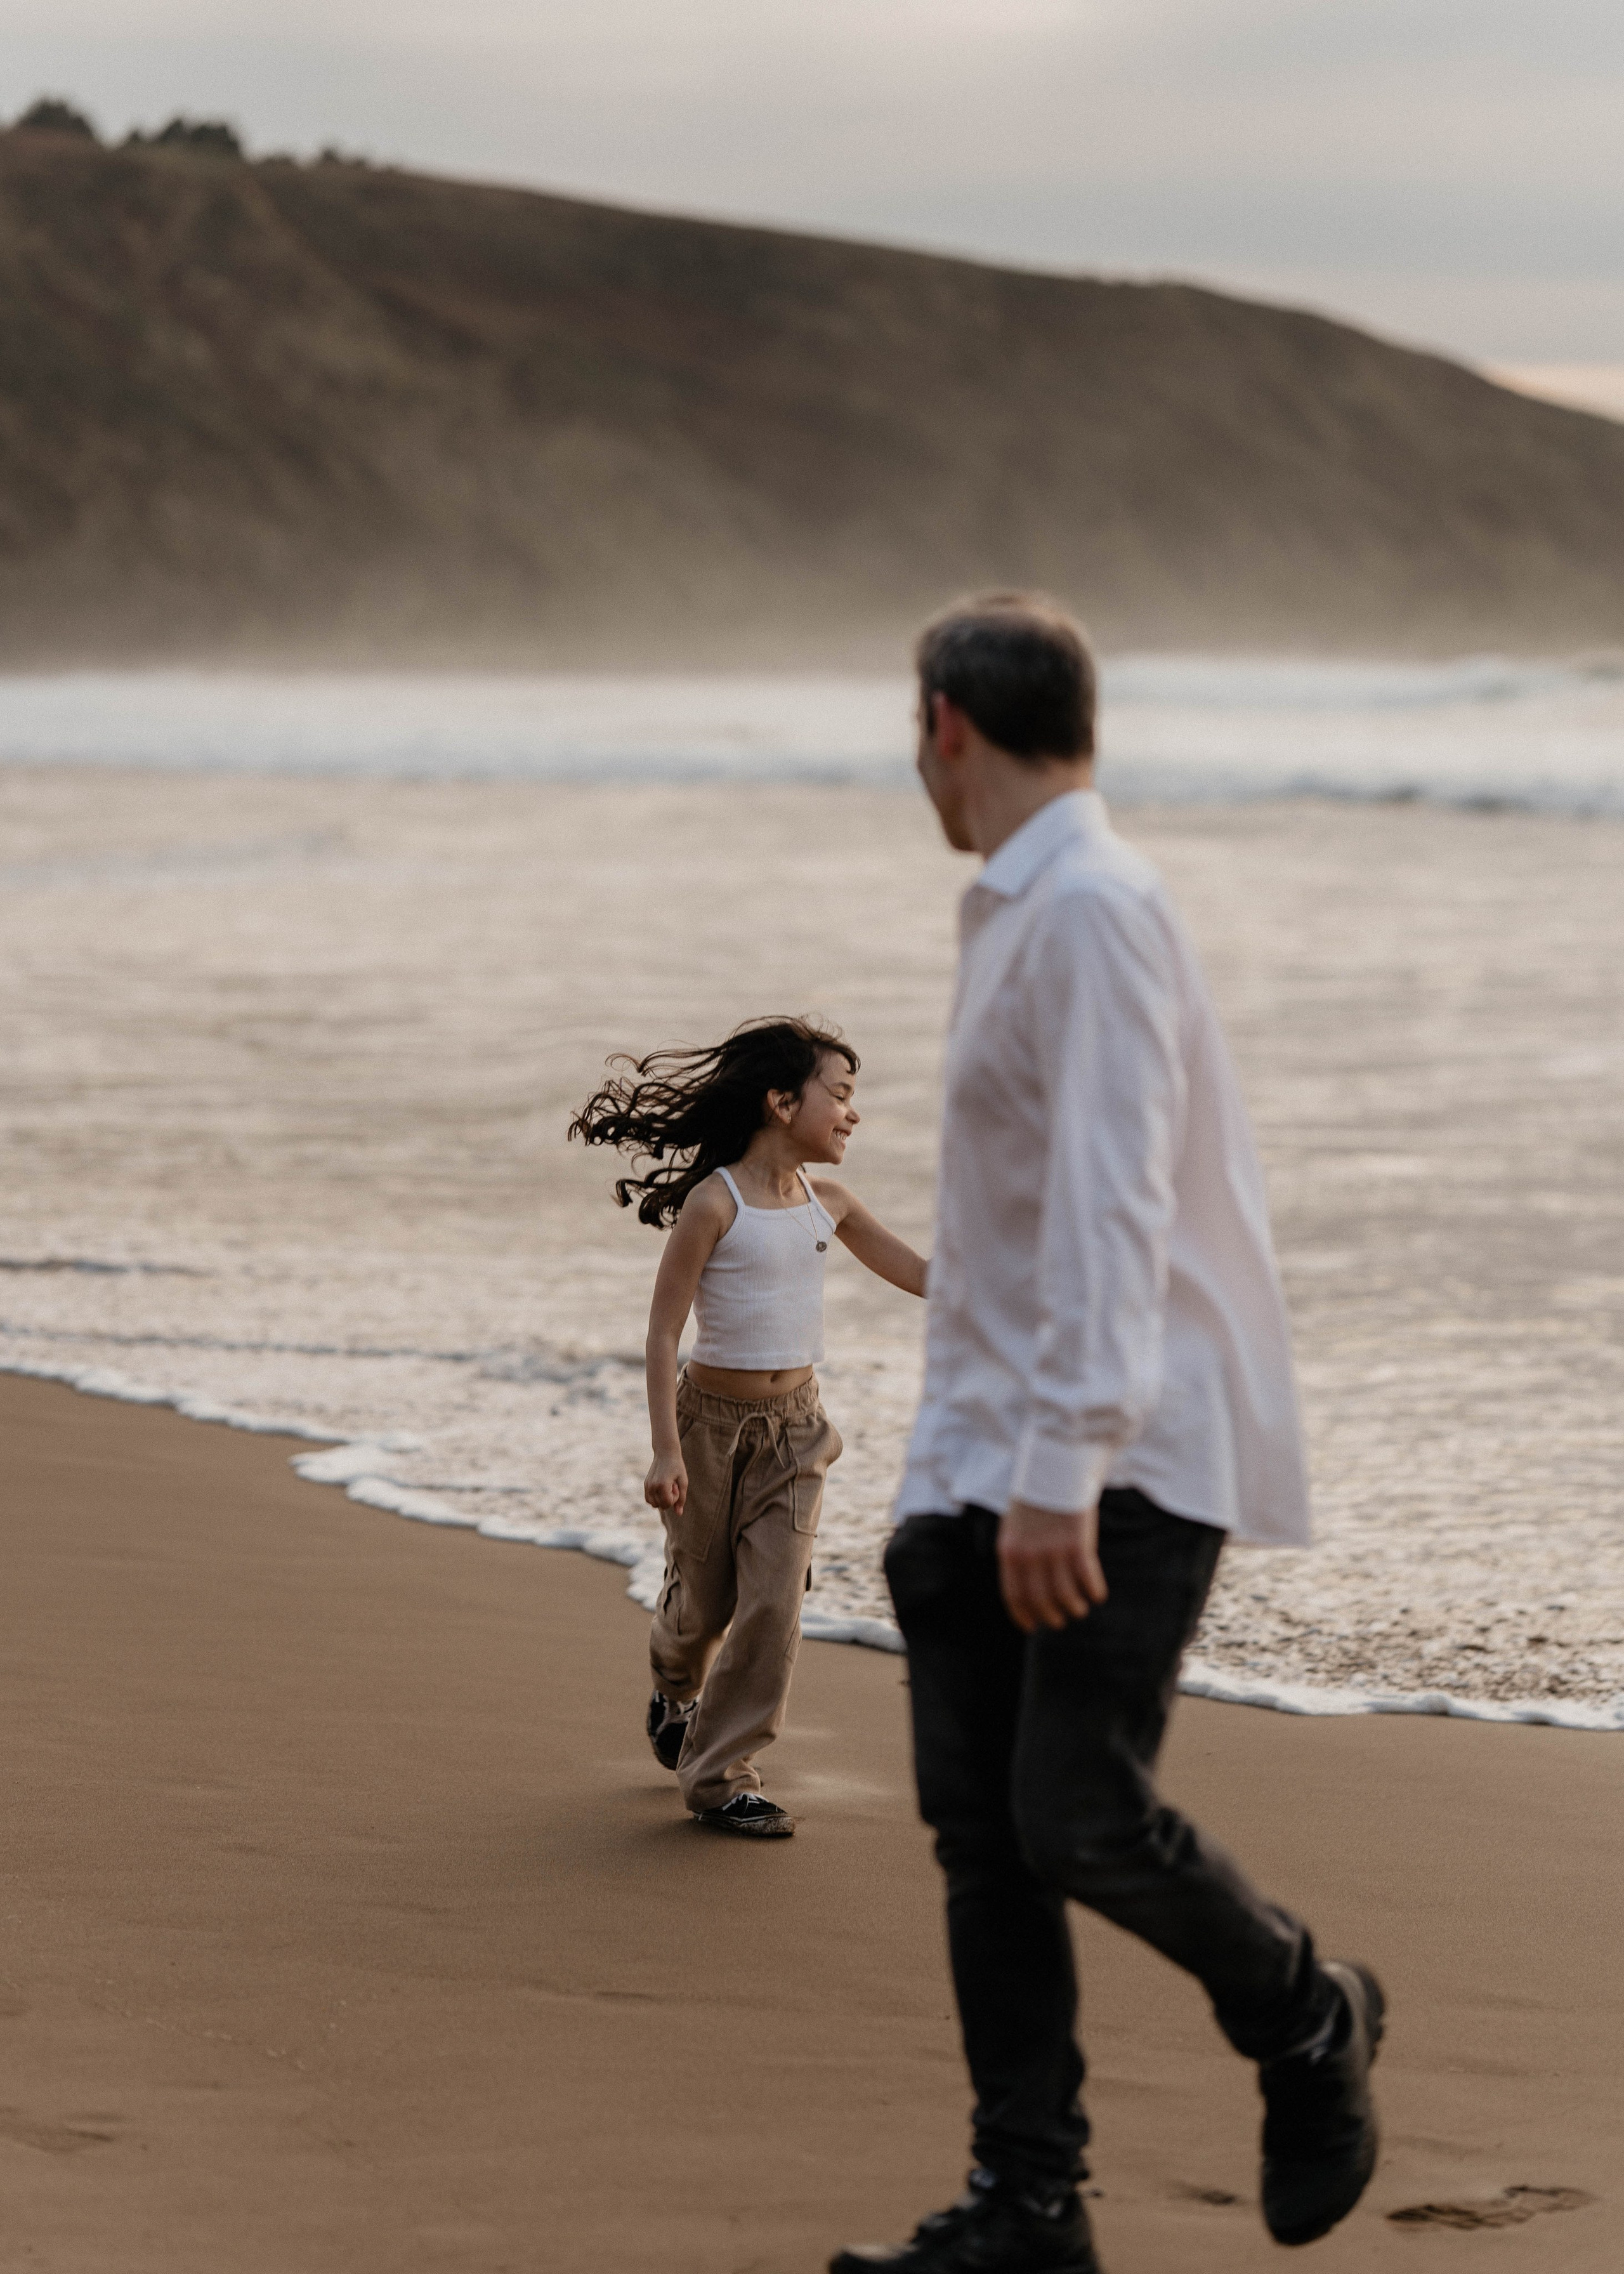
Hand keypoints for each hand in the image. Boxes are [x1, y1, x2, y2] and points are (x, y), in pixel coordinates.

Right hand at [644, 1453, 687, 1514]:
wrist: (666, 1453)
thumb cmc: (677, 1467)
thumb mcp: (683, 1482)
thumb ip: (681, 1499)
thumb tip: (679, 1514)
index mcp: (662, 1485)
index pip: (668, 1504)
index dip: (675, 1498)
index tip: (676, 1486)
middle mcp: (652, 1486)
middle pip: (661, 1506)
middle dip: (669, 1498)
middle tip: (672, 1485)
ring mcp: (647, 1485)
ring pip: (654, 1504)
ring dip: (661, 1499)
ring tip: (666, 1486)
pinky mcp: (645, 1484)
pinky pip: (649, 1499)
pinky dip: (655, 1498)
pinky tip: (662, 1488)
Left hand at [998, 1500, 1107, 1632]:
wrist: (1053, 1467)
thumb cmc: (1034, 1495)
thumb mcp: (1015, 1525)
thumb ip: (1018, 1553)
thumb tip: (1025, 1584)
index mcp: (1009, 1551)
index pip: (1014, 1596)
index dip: (1024, 1616)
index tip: (1032, 1627)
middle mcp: (1029, 1556)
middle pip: (1040, 1601)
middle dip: (1051, 1617)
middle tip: (1060, 1620)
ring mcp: (1054, 1551)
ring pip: (1065, 1596)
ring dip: (1074, 1608)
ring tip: (1079, 1609)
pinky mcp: (1078, 1544)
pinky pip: (1088, 1580)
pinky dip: (1094, 1592)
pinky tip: (1097, 1594)